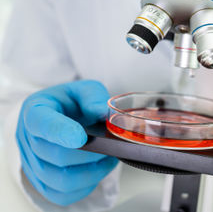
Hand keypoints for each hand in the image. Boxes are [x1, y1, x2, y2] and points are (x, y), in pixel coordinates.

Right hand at [16, 80, 117, 205]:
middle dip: (90, 153)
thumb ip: (93, 97)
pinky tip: (98, 171)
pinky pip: (62, 194)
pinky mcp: (42, 181)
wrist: (62, 115)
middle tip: (111, 146)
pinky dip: (85, 186)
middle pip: (56, 156)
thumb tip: (102, 112)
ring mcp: (32, 163)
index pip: (42, 124)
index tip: (81, 137)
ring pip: (61, 180)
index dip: (61, 132)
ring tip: (109, 158)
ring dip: (92, 172)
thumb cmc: (72, 103)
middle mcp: (28, 139)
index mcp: (37, 111)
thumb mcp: (84, 89)